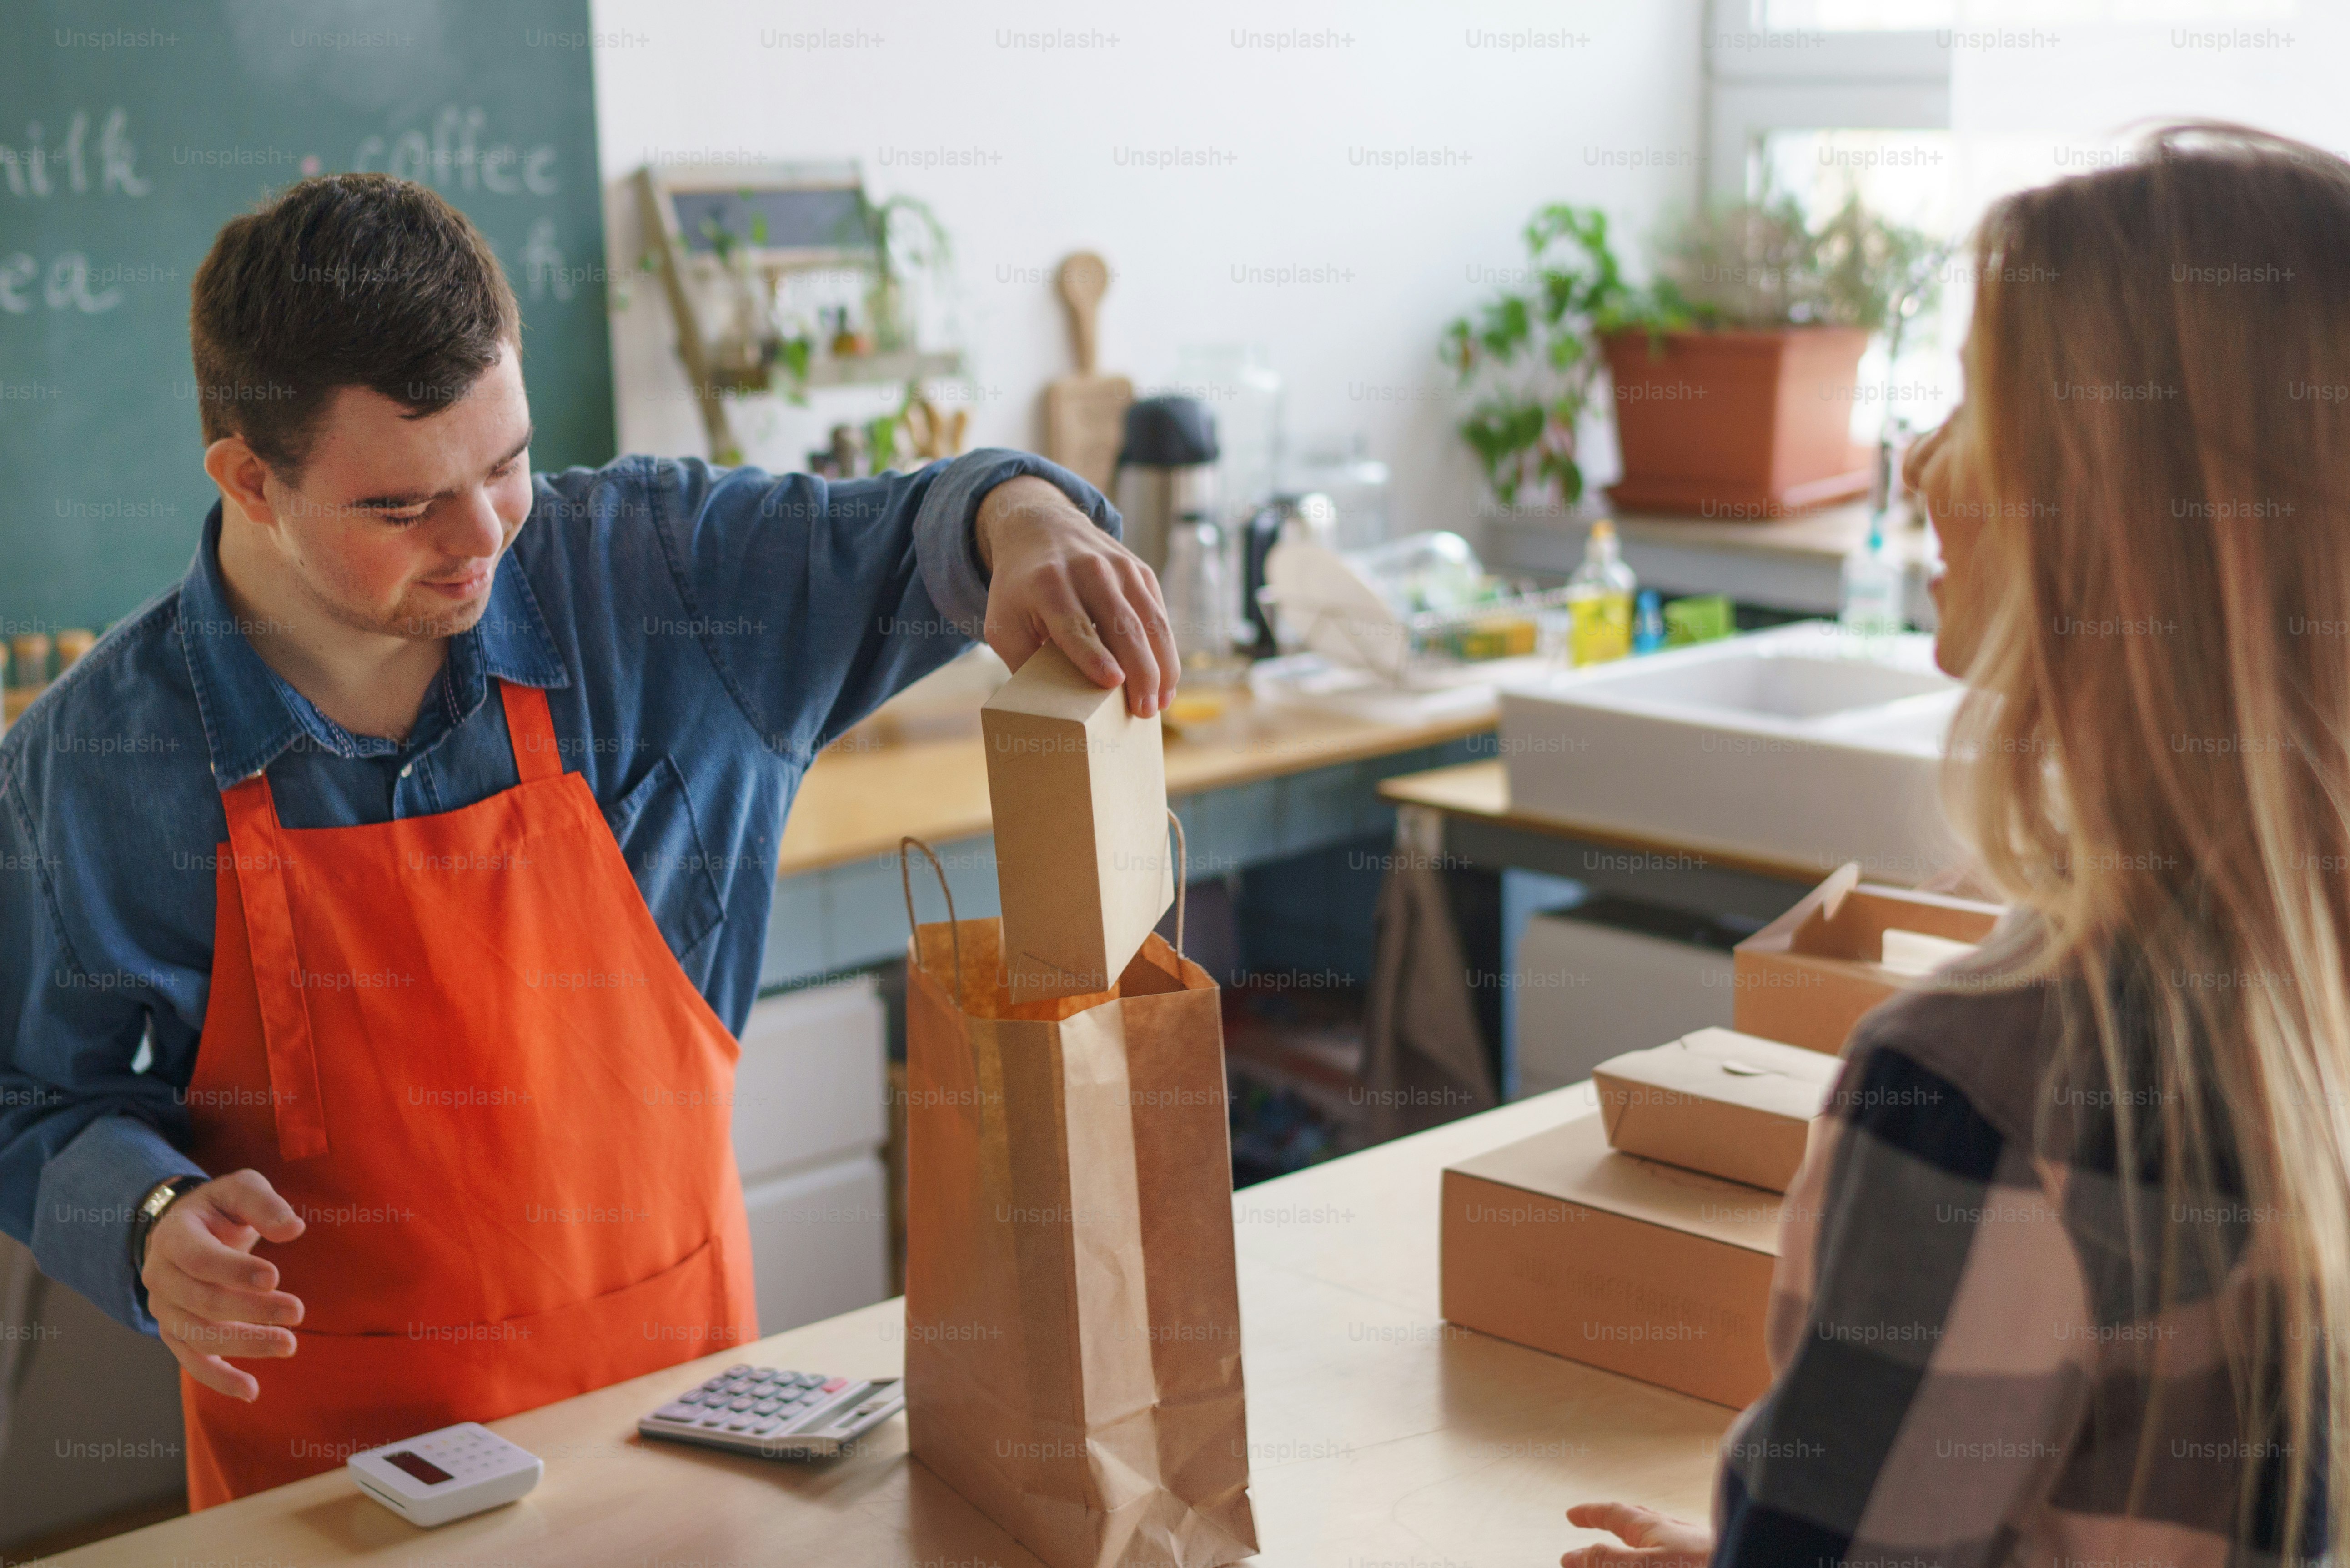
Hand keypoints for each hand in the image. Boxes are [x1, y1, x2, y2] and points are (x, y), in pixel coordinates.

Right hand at [140, 1169, 306, 1400]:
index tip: (276, 1277)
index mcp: (173, 1236)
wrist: (186, 1229)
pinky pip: (192, 1360)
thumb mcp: (240, 1189)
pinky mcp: (175, 1331)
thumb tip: (294, 1229)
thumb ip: (264, 1203)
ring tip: (289, 1345)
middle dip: (251, 1310)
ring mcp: (164, 1308)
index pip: (199, 1259)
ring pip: (199, 1334)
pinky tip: (252, 1391)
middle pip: (203, 1301)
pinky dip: (219, 1378)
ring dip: (244, 1344)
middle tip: (297, 1313)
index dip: (234, 1271)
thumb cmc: (221, 1208)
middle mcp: (160, 1276)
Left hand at [976, 475, 1178, 717]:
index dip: (1094, 655)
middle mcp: (1088, 571)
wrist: (1041, 528)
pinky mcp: (1139, 570)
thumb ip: (1021, 660)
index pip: (1075, 625)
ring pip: (1150, 621)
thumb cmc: (1019, 589)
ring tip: (1161, 703)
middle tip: (1144, 711)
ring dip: (1161, 666)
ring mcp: (1119, 567)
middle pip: (1122, 626)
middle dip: (1139, 671)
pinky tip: (1166, 680)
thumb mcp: (1003, 622)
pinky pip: (1159, 614)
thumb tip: (1049, 707)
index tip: (1113, 681)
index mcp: (1048, 584)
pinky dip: (1166, 649)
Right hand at [1562, 1502, 1713, 1567]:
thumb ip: (1609, 1561)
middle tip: (1597, 1522)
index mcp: (1656, 1529)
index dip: (1591, 1515)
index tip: (1571, 1515)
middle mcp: (1679, 1532)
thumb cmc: (1701, 1567)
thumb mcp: (1645, 1566)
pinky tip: (1682, 1556)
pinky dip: (1669, 1551)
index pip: (1615, 1514)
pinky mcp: (1717, 1554)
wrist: (1761, 1559)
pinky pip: (1684, 1551)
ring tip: (1636, 1543)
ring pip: (1666, 1535)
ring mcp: (1701, 1545)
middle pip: (1641, 1520)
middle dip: (1616, 1521)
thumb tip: (1571, 1555)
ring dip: (1644, 1537)